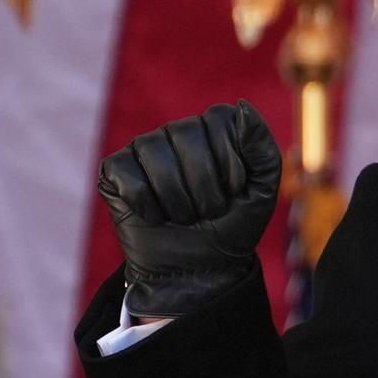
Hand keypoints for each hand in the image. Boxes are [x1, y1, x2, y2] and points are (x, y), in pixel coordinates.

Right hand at [98, 100, 282, 316]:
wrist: (198, 271)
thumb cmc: (232, 227)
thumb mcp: (261, 191)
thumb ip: (262, 148)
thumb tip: (242, 105)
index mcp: (215, 128)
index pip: (219, 119)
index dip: (230, 163)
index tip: (235, 192)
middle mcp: (178, 131)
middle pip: (185, 133)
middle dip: (204, 185)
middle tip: (209, 212)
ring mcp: (144, 148)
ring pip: (154, 152)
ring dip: (177, 199)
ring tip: (184, 217)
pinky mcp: (116, 171)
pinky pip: (126, 173)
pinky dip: (146, 204)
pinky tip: (156, 217)